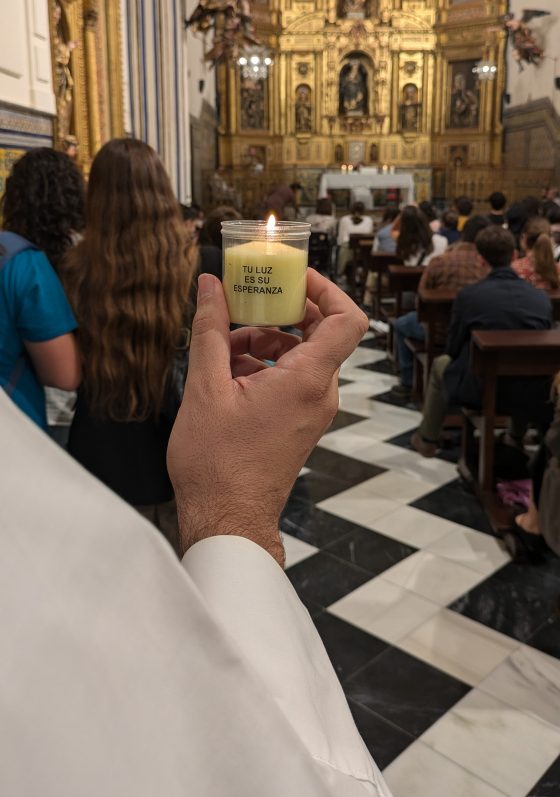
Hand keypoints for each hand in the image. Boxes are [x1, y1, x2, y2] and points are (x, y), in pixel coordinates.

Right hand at [167, 270, 367, 563]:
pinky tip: (226, 374)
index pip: (347, 319)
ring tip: (222, 349)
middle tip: (246, 303)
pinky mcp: (300, 422)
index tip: (293, 276)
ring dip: (264, 341)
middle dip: (280, 313)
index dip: (327, 288)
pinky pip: (292, 378)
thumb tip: (209, 285)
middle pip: (319, 332)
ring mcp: (312, 410)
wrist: (226, 520)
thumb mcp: (204, 387)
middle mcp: (320, 394)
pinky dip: (264, 365)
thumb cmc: (217, 463)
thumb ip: (210, 329)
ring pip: (300, 355)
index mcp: (307, 381)